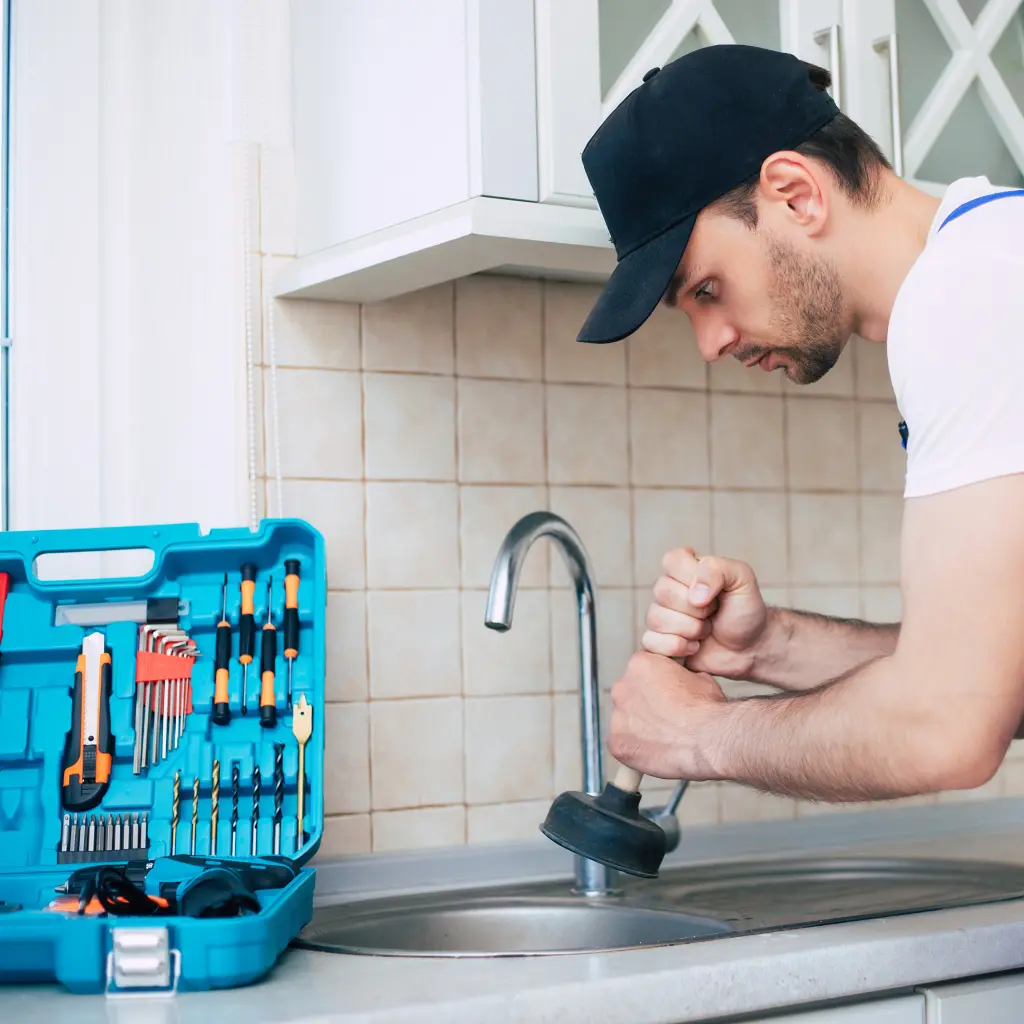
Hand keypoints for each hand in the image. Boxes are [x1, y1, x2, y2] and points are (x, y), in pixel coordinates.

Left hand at [609, 651, 725, 779]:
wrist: (710, 739)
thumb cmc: (707, 709)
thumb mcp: (698, 676)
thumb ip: (678, 676)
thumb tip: (678, 684)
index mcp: (639, 664)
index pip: (640, 670)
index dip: (655, 685)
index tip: (665, 696)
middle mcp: (622, 687)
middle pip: (629, 695)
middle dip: (644, 705)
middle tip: (666, 718)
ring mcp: (617, 717)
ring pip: (625, 721)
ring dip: (640, 727)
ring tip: (665, 736)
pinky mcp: (617, 744)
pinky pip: (623, 745)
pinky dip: (636, 750)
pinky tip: (657, 751)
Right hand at [641, 547, 769, 679]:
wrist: (750, 648)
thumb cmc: (745, 610)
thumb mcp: (742, 579)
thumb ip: (718, 571)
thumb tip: (694, 595)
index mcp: (686, 567)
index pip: (672, 561)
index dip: (693, 578)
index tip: (714, 590)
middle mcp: (669, 588)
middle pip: (662, 592)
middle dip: (696, 609)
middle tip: (713, 613)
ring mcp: (661, 615)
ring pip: (656, 618)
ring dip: (690, 630)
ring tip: (705, 631)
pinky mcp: (659, 641)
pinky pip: (650, 642)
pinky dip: (677, 647)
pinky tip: (694, 647)